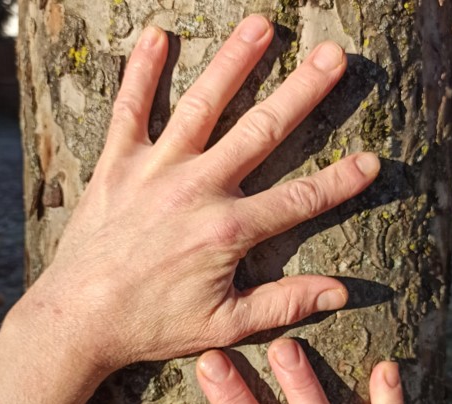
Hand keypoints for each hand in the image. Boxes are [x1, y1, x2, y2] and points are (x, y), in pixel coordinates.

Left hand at [21, 16, 379, 370]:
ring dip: (234, 63)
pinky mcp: (116, 165)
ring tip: (263, 27)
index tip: (371, 160)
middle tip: (333, 56)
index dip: (339, 182)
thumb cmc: (152, 325)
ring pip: (202, 106)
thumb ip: (282, 304)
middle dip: (302, 92)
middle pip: (260, 132)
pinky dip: (141, 72)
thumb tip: (339, 294)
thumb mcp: (224, 325)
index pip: (299, 200)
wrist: (79, 320)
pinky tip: (157, 35)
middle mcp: (196, 190)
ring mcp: (155, 171)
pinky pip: (129, 109)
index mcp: (227, 231)